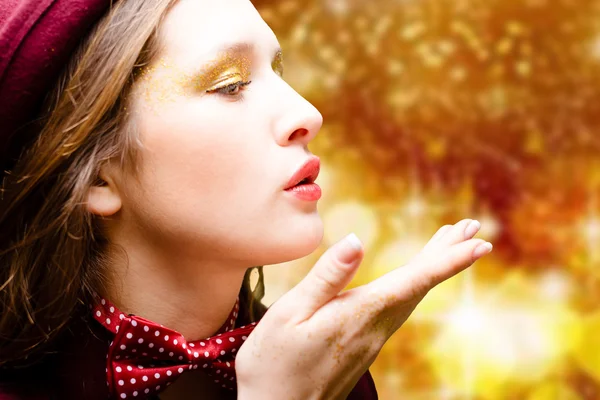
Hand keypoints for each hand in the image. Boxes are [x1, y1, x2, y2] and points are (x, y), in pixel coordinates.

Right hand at [236, 219, 491, 399]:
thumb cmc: (274, 364)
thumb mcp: (290, 314)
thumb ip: (326, 277)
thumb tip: (356, 240)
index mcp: (359, 315)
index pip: (415, 281)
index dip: (450, 260)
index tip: (481, 242)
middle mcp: (375, 329)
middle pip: (421, 286)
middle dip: (448, 254)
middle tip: (470, 227)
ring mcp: (371, 341)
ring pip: (412, 297)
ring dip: (432, 267)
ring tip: (446, 243)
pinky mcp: (363, 348)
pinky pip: (398, 309)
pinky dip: (413, 285)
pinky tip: (409, 280)